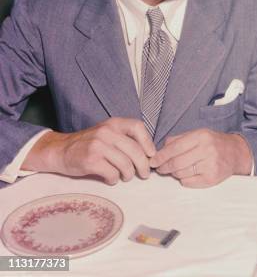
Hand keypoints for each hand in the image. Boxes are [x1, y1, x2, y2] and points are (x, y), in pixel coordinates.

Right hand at [23, 117, 155, 184]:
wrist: (59, 151)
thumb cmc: (88, 144)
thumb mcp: (107, 133)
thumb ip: (125, 138)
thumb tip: (148, 154)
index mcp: (113, 123)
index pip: (138, 127)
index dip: (148, 142)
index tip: (151, 155)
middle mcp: (107, 132)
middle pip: (135, 150)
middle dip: (143, 165)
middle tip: (144, 174)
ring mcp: (98, 146)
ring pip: (125, 164)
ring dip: (129, 174)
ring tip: (126, 177)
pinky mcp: (90, 160)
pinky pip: (112, 173)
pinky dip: (114, 179)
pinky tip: (111, 179)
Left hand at [150, 129, 252, 187]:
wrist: (236, 153)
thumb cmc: (214, 143)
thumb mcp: (198, 134)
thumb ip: (179, 140)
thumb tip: (160, 150)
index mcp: (201, 136)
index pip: (174, 148)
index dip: (160, 156)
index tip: (153, 161)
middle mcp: (207, 150)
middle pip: (176, 163)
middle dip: (164, 167)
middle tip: (160, 169)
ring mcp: (210, 165)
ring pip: (181, 174)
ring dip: (174, 173)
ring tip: (176, 170)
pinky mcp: (212, 178)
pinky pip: (189, 182)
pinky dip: (184, 180)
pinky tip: (188, 174)